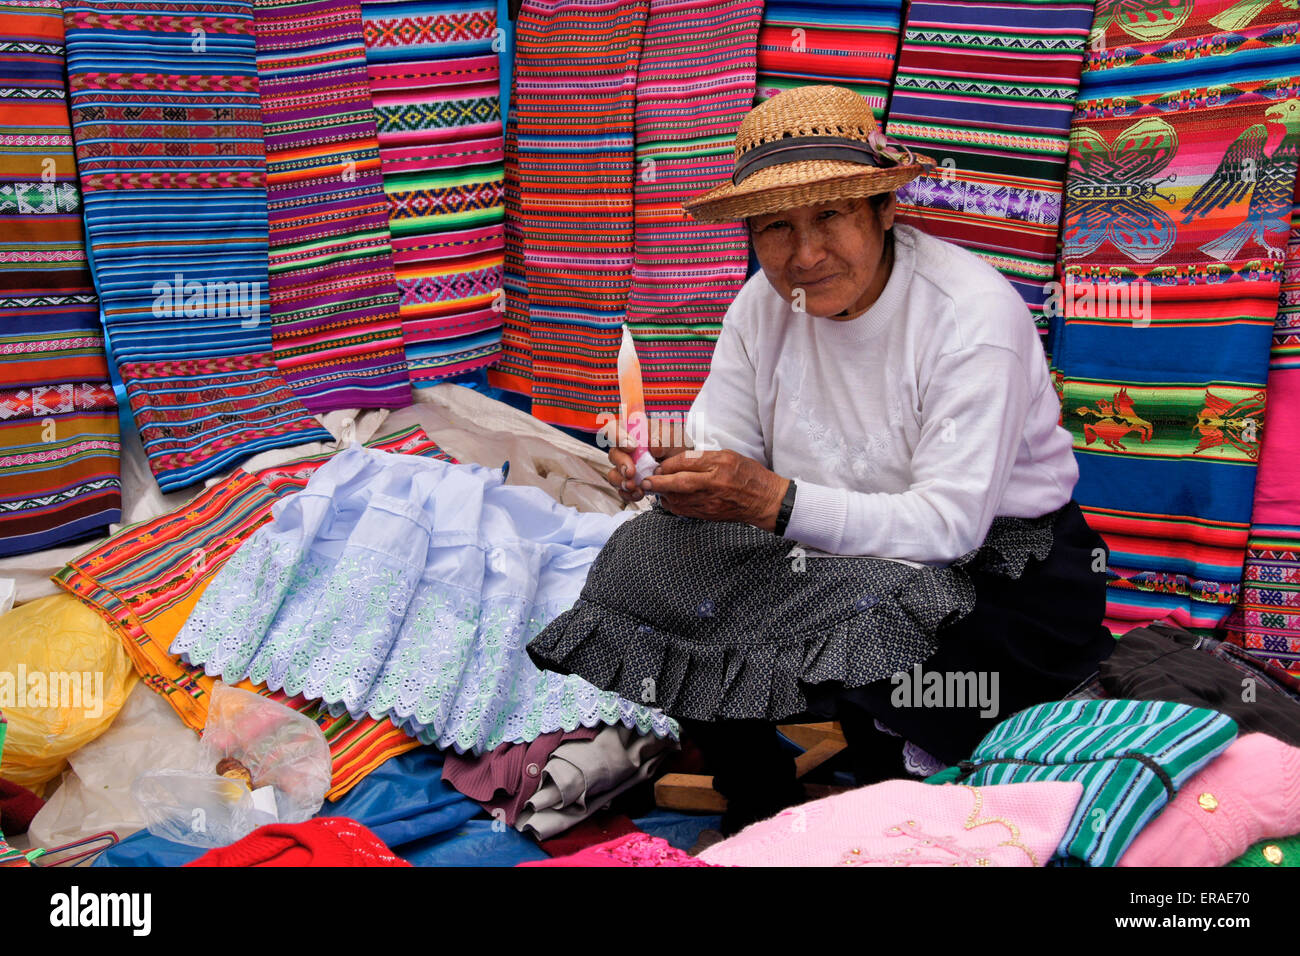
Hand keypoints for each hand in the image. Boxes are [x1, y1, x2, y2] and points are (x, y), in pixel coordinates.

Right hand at [602, 417, 689, 504]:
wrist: (682, 466)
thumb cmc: (675, 446)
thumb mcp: (674, 437)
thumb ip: (663, 438)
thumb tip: (653, 446)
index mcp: (632, 431)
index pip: (615, 427)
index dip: (618, 436)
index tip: (632, 446)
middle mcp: (625, 449)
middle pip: (614, 454)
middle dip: (621, 464)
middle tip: (631, 472)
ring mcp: (626, 466)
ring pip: (614, 474)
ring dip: (622, 481)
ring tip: (634, 486)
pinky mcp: (630, 482)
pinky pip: (622, 489)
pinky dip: (628, 493)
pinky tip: (638, 493)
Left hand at [642, 449, 788, 531]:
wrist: (765, 501)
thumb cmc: (748, 475)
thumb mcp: (729, 456)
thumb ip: (704, 458)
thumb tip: (678, 461)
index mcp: (719, 465)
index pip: (686, 463)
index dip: (668, 465)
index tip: (658, 465)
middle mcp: (714, 484)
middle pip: (679, 483)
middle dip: (658, 482)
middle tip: (645, 481)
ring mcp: (711, 502)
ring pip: (679, 500)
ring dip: (663, 495)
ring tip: (654, 490)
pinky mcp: (709, 515)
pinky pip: (685, 511)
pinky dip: (673, 506)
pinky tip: (668, 500)